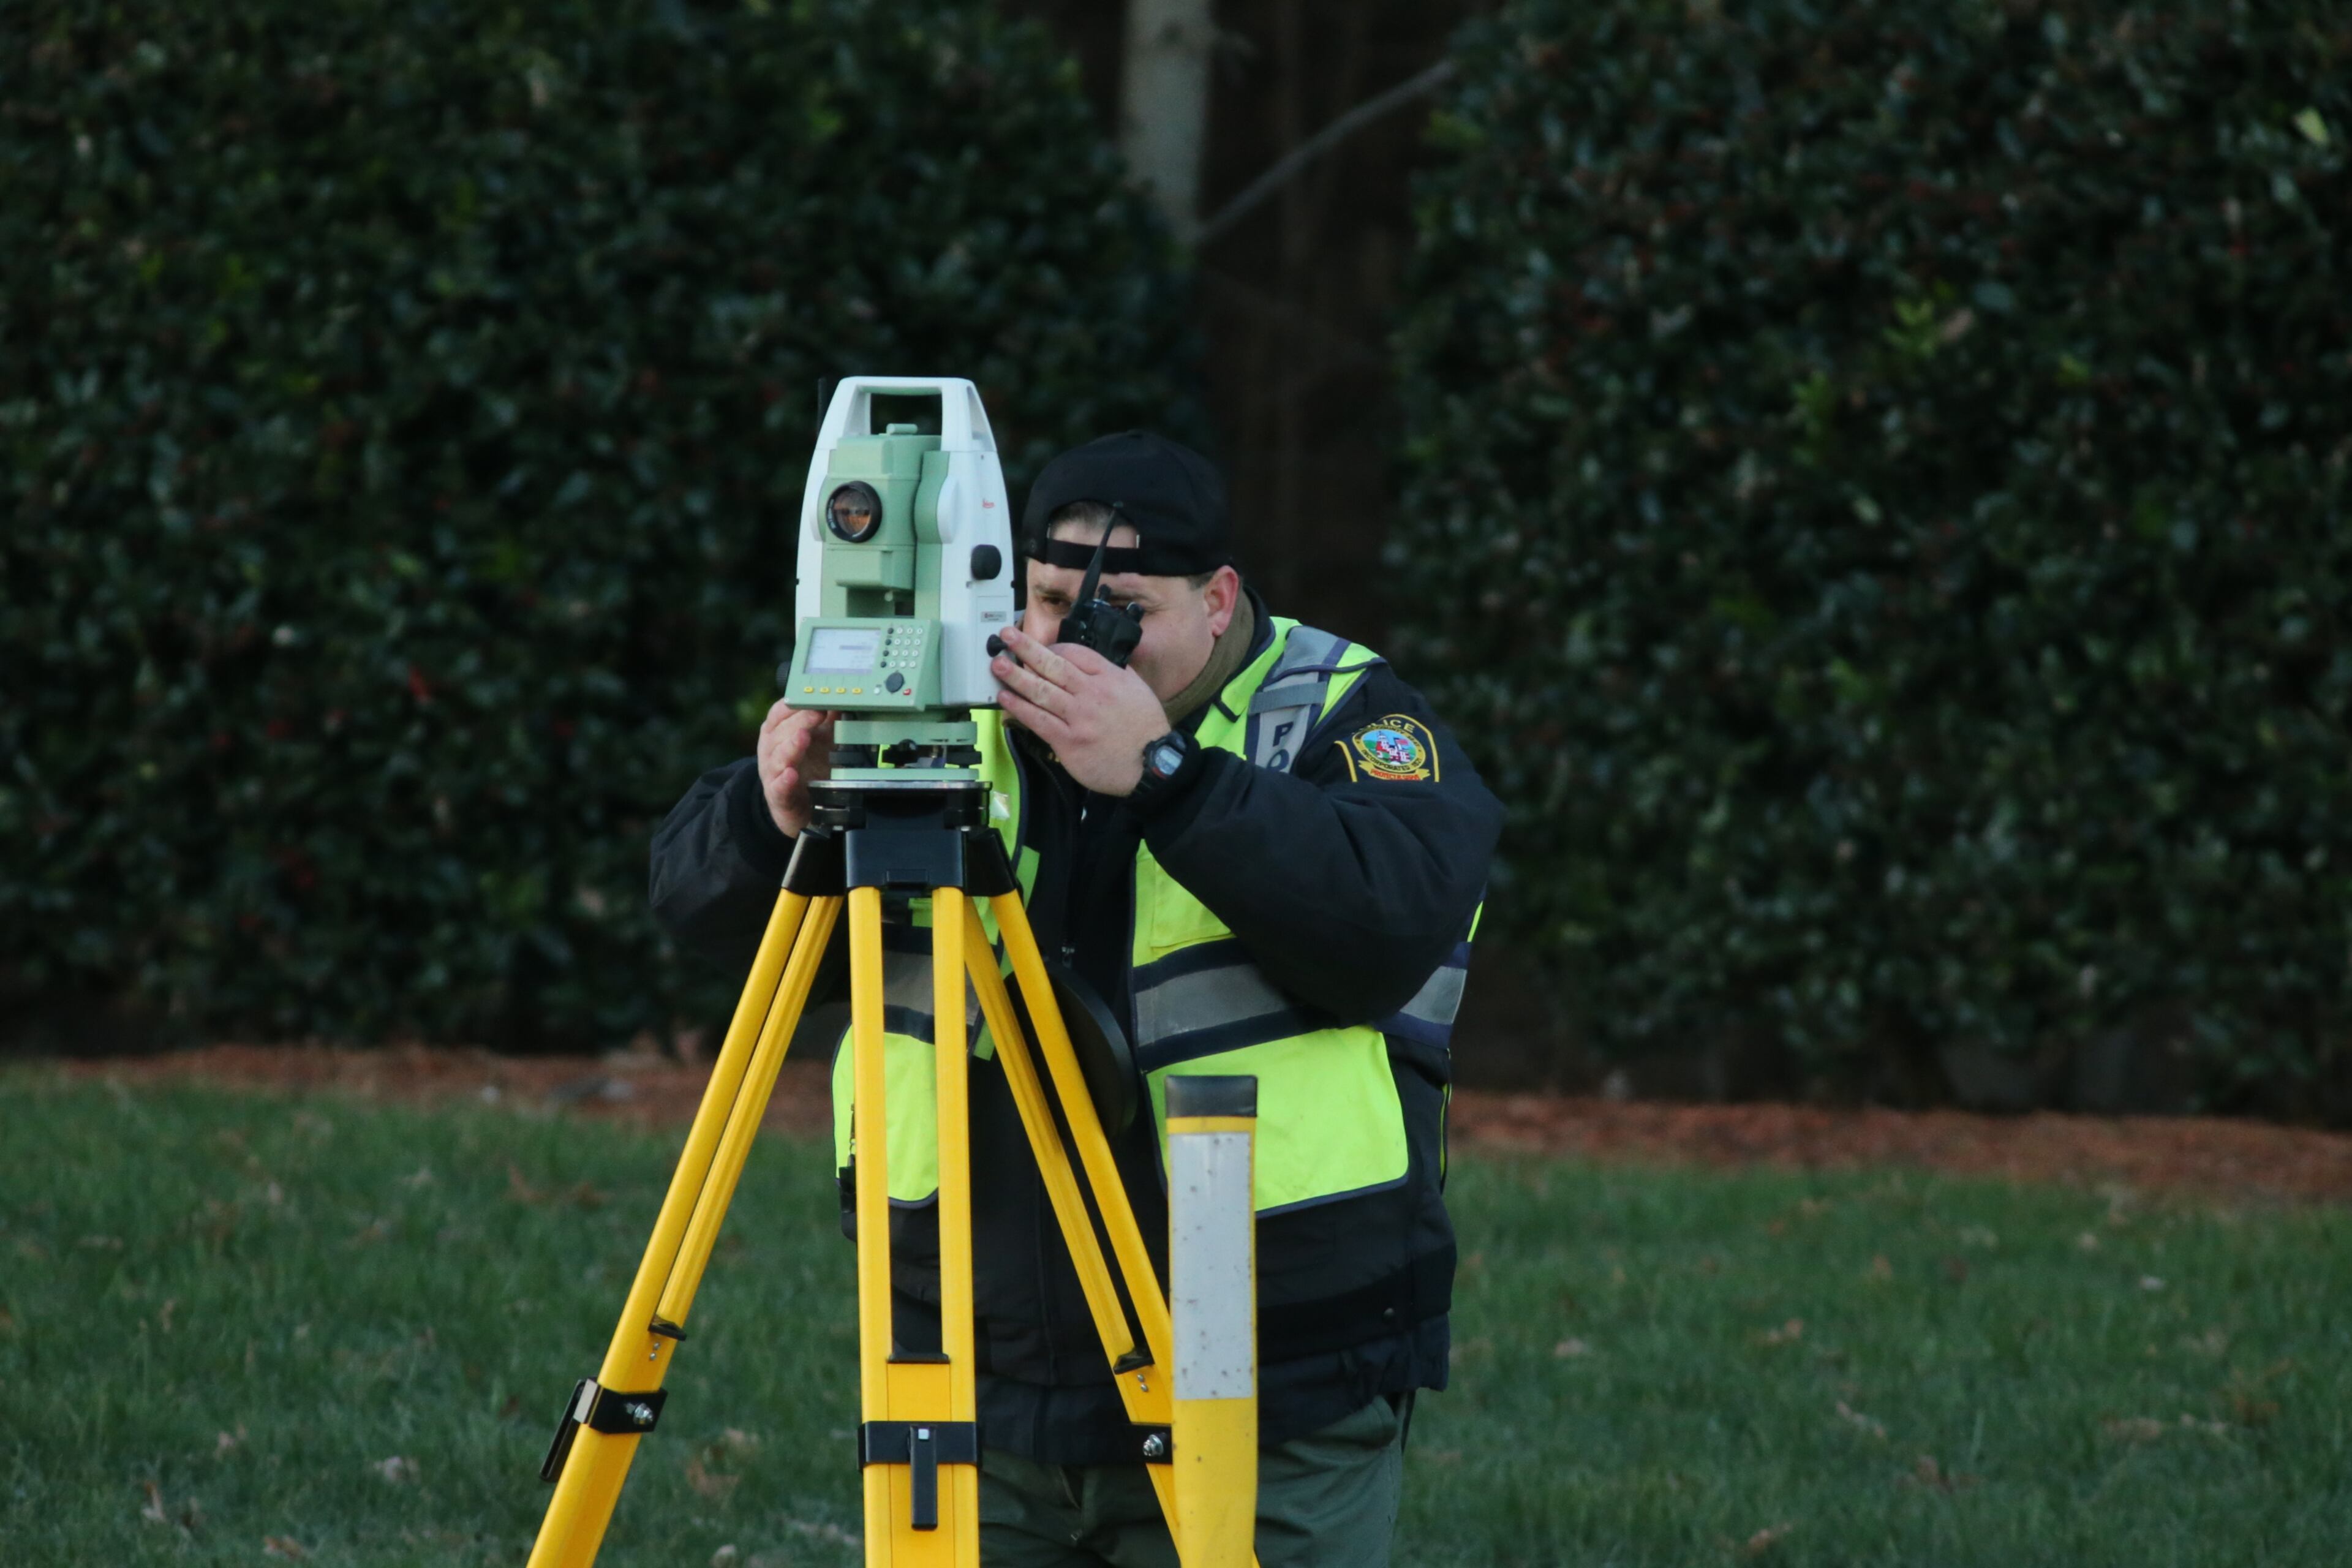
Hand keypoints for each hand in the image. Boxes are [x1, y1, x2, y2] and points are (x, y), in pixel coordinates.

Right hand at [756, 699, 835, 836]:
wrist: (800, 804)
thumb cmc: (806, 767)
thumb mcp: (818, 740)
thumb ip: (826, 721)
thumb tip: (840, 699)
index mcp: (777, 733)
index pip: (778, 714)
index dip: (793, 704)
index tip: (810, 696)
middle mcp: (771, 751)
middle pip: (780, 732)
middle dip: (799, 721)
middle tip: (816, 713)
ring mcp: (773, 773)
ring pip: (778, 758)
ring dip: (791, 746)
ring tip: (803, 737)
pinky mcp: (778, 795)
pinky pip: (779, 787)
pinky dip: (784, 781)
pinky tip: (791, 774)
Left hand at [991, 625, 1166, 795]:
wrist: (1153, 765)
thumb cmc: (1146, 730)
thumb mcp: (1138, 690)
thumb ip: (1116, 673)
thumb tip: (1096, 662)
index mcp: (1110, 677)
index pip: (1075, 653)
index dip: (1052, 647)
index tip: (1039, 647)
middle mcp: (1092, 693)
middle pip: (1053, 666)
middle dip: (1027, 648)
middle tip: (1007, 636)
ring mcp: (1079, 717)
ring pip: (1041, 691)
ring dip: (1016, 676)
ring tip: (998, 664)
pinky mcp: (1069, 741)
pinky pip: (1039, 720)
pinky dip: (1020, 708)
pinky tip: (1005, 699)